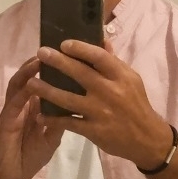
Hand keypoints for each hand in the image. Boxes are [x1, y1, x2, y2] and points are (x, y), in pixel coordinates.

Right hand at [0, 56, 63, 178]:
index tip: (75, 56)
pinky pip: (14, 102)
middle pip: (34, 77)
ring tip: (41, 58)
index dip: (58, 70)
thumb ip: (62, 120)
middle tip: (59, 47)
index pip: (48, 82)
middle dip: (44, 62)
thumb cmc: (30, 157)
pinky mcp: (5, 120)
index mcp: (37, 106)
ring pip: (20, 83)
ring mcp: (13, 109)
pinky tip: (31, 82)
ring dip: (29, 70)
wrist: (10, 176)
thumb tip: (79, 102)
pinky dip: (22, 91)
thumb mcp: (52, 137)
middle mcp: (25, 103)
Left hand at [27, 40, 173, 169]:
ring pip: (68, 98)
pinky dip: (53, 119)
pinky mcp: (94, 131)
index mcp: (121, 76)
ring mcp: (101, 112)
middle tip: (41, 53)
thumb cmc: (136, 105)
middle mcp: (110, 92)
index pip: (99, 56)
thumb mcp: (131, 80)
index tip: (64, 43)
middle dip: (58, 62)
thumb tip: (102, 39)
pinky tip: (40, 114)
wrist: (146, 139)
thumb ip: (114, 62)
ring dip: (47, 90)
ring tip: (31, 83)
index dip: (80, 48)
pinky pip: (68, 123)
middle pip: (80, 74)